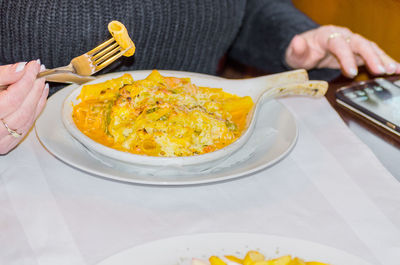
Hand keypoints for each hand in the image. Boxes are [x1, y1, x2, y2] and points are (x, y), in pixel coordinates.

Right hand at [0, 60, 47, 153]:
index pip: (13, 97)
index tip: (34, 65)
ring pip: (25, 121)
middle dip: (35, 89)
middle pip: (22, 110)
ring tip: (41, 83)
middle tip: (40, 72)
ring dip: (37, 101)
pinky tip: (37, 100)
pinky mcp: (2, 145)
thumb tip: (21, 68)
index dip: (26, 79)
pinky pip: (24, 129)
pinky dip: (33, 113)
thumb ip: (0, 75)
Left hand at [285, 25, 399, 77]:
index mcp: (327, 35)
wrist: (307, 51)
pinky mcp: (358, 52)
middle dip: (371, 57)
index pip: (339, 44)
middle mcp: (343, 36)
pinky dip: (385, 61)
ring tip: (393, 70)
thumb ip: (296, 49)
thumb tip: (296, 41)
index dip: (346, 57)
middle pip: (360, 44)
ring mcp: (352, 43)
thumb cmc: (301, 53)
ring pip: (370, 48)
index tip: (351, 72)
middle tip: (380, 71)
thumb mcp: (294, 53)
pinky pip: (374, 55)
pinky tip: (396, 69)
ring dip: (382, 59)